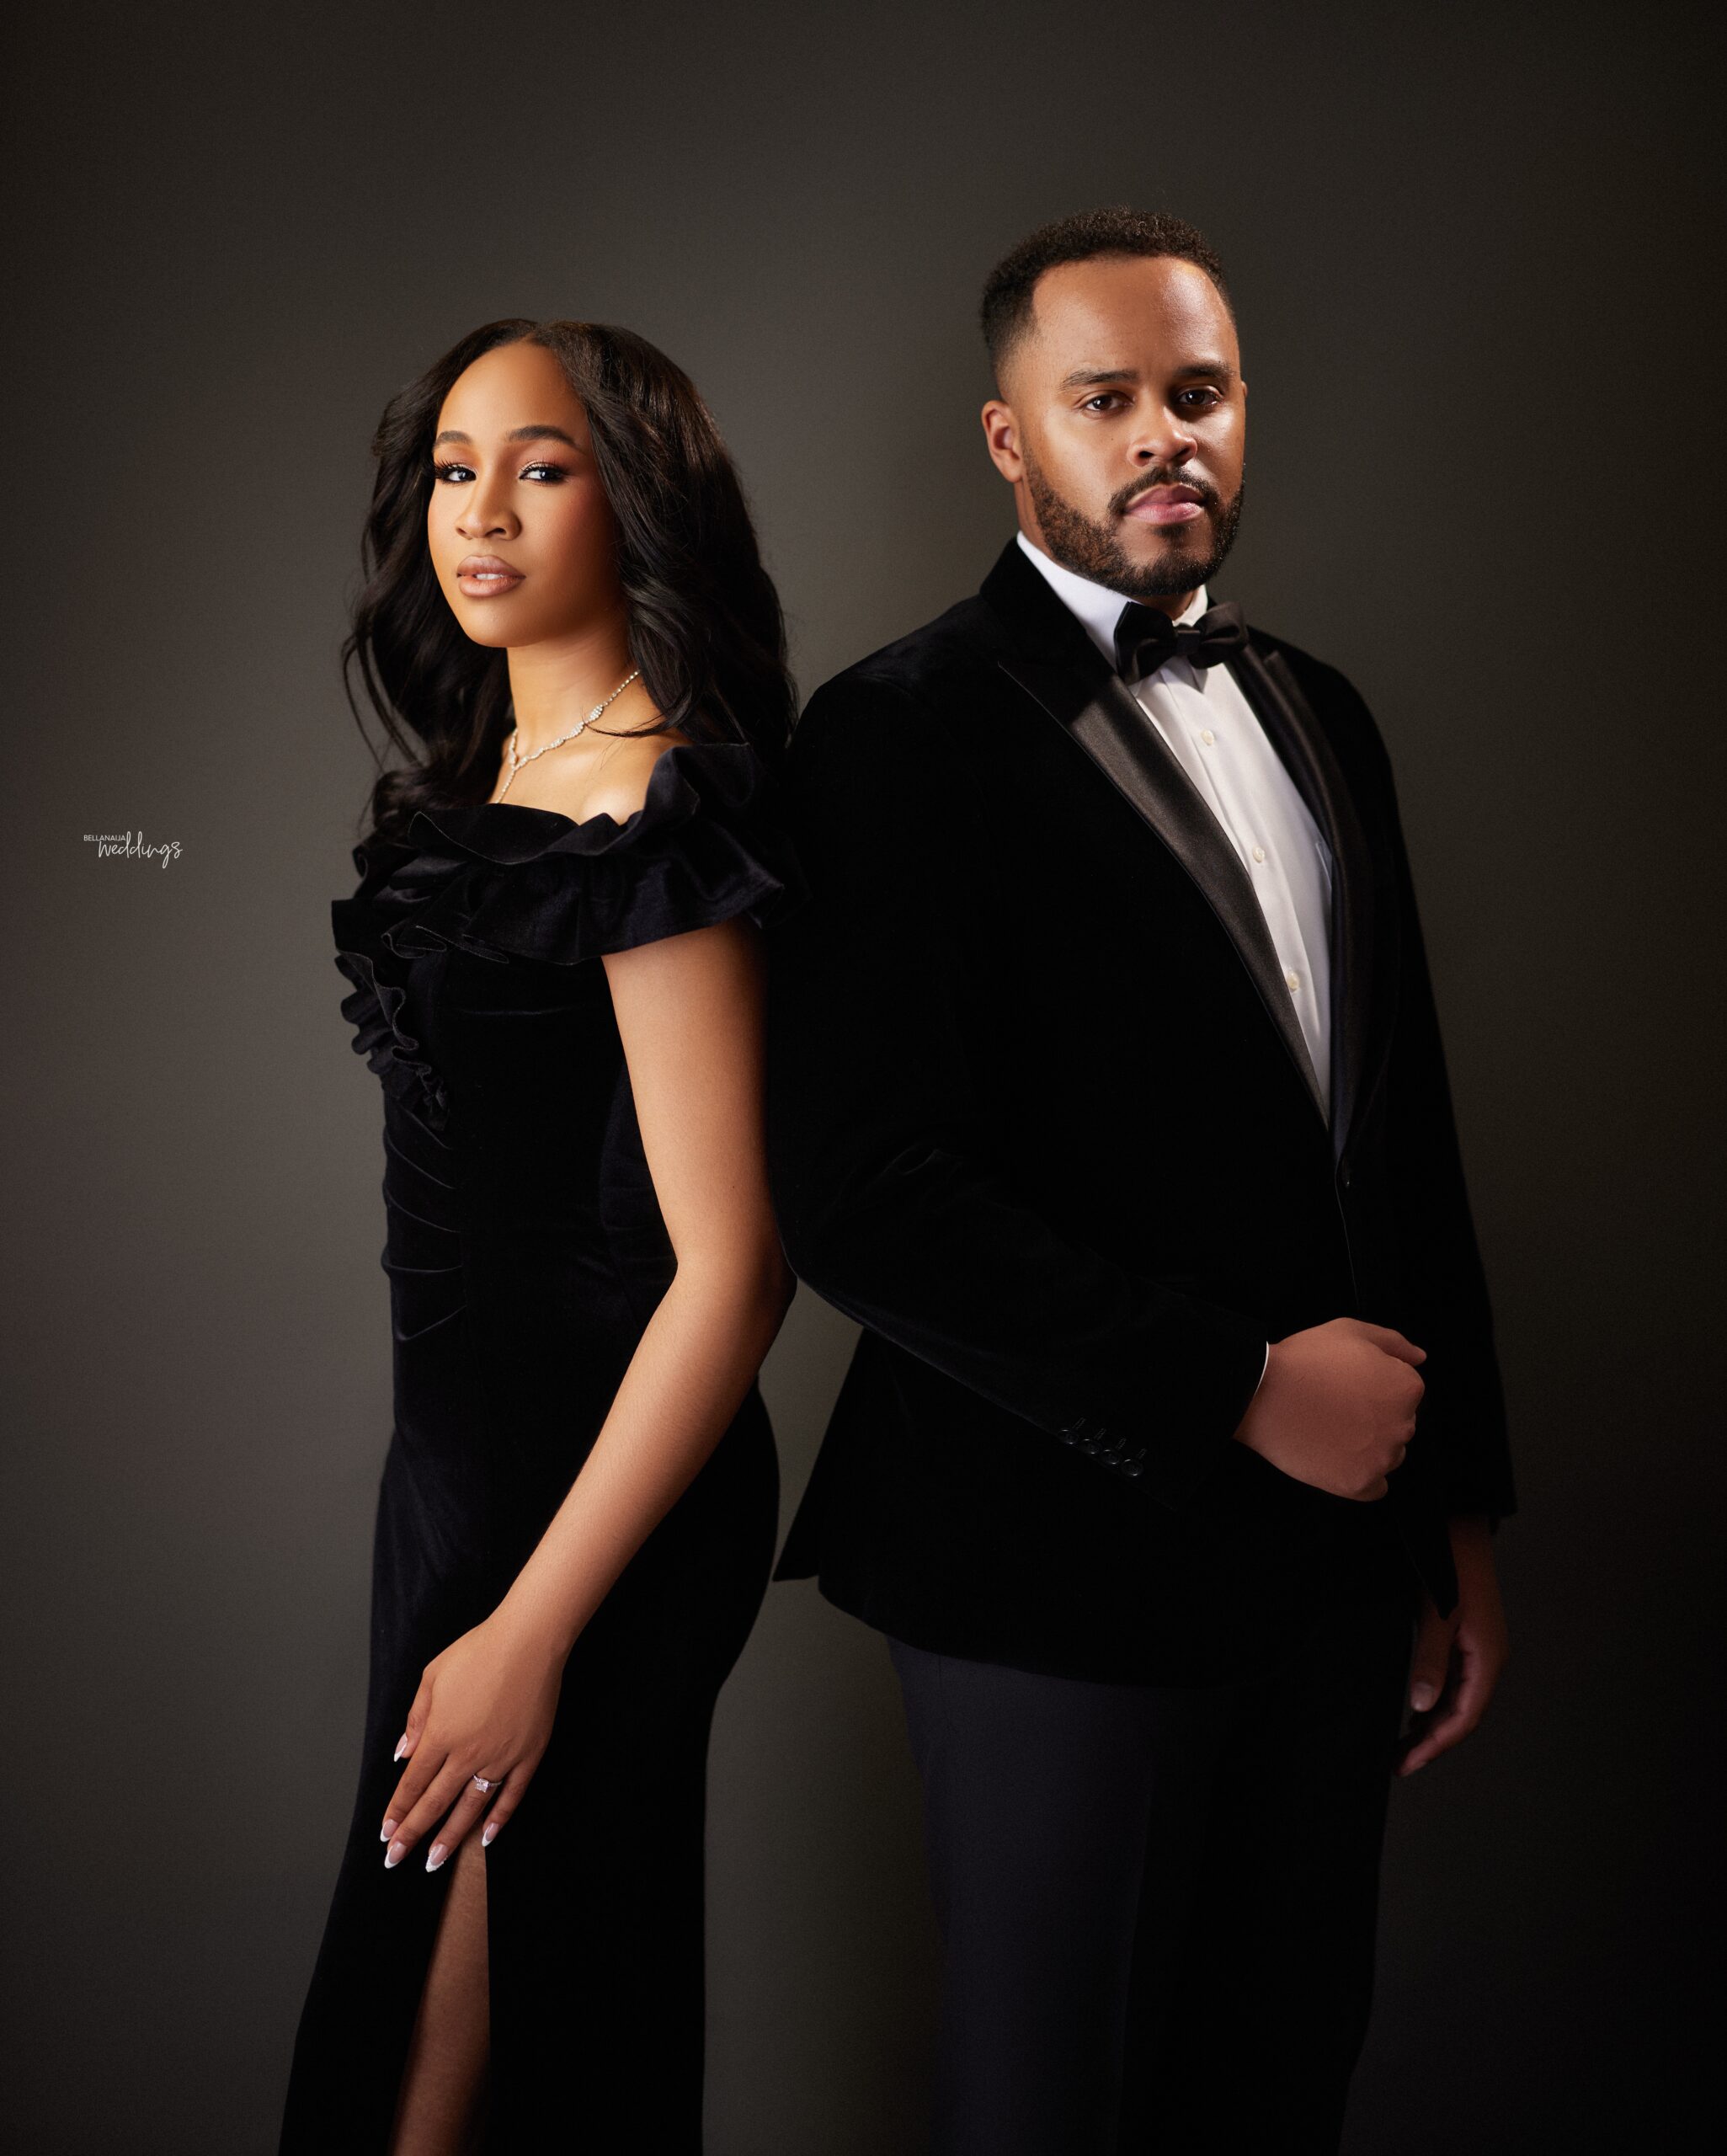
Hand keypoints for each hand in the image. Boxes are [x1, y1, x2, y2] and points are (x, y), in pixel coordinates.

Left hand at [379, 1606, 566, 1871]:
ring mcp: (499, 1757)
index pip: (412, 1784)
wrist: (528, 1641)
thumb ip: (416, 1718)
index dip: (397, 1811)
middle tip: (397, 1858)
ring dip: (450, 1837)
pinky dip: (498, 1819)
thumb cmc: (478, 1651)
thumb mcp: (433, 1676)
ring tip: (435, 1860)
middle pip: (434, 1803)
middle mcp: (467, 1753)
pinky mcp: (528, 1755)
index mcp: (440, 1734)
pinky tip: (486, 1836)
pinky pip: (511, 1795)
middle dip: (412, 1833)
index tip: (386, 1833)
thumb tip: (402, 1754)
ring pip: (470, 1807)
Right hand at [1232, 1317, 1425, 1499]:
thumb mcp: (1351, 1330)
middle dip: (1375, 1416)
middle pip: (1398, 1424)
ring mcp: (1381, 1459)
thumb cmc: (1304, 1361)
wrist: (1262, 1395)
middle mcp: (1402, 1426)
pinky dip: (1360, 1476)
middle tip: (1338, 1405)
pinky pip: (1375, 1487)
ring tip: (1331, 1429)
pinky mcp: (1359, 1485)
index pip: (1406, 1391)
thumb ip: (1394, 1342)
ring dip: (1369, 1446)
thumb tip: (1419, 1357)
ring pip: (1388, 1455)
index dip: (1376, 1384)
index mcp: (1405, 1388)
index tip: (1351, 1384)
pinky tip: (1337, 1457)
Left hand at [1398, 1515, 1508, 1774]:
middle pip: (1462, 1715)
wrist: (1459, 1528)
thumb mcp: (1435, 1617)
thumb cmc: (1449, 1567)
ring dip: (1432, 1725)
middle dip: (1432, 1742)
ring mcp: (1478, 1650)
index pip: (1463, 1718)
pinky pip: (1453, 1682)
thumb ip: (1429, 1662)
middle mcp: (1487, 1660)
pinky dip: (1434, 1702)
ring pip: (1457, 1701)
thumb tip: (1421, 1707)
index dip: (1436, 1745)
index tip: (1407, 1763)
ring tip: (1402, 1745)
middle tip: (1398, 1762)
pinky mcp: (1466, 1639)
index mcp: (1487, 1660)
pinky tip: (1415, 1711)